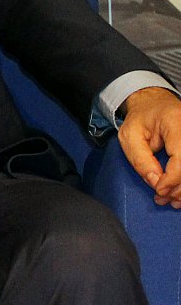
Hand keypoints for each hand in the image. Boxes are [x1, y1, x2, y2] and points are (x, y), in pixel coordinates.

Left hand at [116, 86, 180, 206]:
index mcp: (174, 122)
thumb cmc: (141, 119)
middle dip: (179, 188)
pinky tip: (179, 192)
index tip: (160, 191)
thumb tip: (155, 182)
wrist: (154, 104)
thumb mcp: (129, 136)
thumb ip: (140, 159)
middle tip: (163, 199)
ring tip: (171, 200)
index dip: (173, 179)